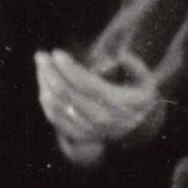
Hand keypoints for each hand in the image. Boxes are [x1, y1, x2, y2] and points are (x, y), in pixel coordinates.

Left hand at [33, 48, 167, 162]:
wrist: (137, 126)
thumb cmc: (137, 96)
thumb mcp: (146, 80)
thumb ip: (134, 65)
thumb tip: (118, 57)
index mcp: (117, 103)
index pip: (85, 83)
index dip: (67, 67)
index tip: (57, 52)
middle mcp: (101, 118)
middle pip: (66, 93)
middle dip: (50, 71)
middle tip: (42, 55)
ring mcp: (88, 129)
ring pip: (56, 105)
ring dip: (44, 83)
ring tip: (41, 65)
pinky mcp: (77, 135)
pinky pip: (54, 117)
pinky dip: (45, 99)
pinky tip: (44, 83)